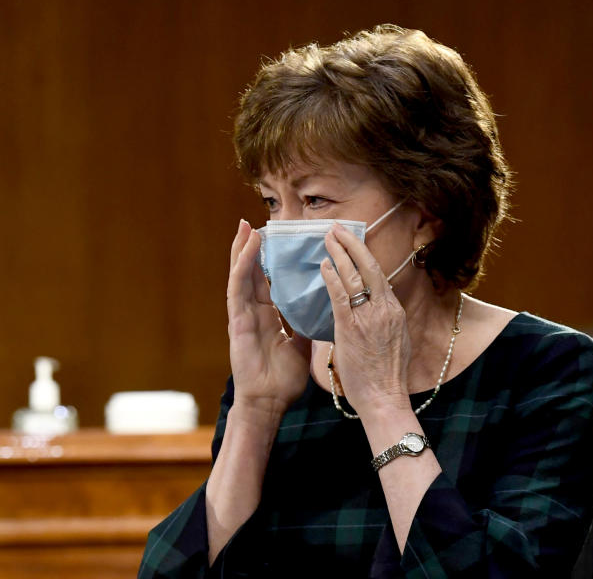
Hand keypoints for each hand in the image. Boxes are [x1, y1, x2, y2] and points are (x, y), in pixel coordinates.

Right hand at [226, 219, 310, 418]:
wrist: (269, 403)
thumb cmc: (282, 379)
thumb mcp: (301, 345)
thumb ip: (306, 325)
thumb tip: (323, 307)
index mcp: (267, 317)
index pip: (268, 282)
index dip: (270, 261)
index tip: (276, 239)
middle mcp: (253, 312)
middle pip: (253, 273)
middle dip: (254, 248)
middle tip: (256, 222)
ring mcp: (242, 316)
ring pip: (242, 275)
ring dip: (244, 250)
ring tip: (247, 226)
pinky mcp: (236, 322)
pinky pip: (238, 289)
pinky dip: (242, 267)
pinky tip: (247, 249)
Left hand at [319, 223, 411, 415]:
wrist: (385, 398)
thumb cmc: (386, 376)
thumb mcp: (395, 341)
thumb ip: (383, 321)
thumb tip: (374, 309)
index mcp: (394, 311)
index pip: (378, 275)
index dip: (364, 255)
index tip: (353, 242)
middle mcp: (385, 309)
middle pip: (369, 267)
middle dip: (352, 244)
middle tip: (337, 228)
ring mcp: (369, 317)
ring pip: (355, 276)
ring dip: (339, 253)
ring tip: (327, 238)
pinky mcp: (352, 328)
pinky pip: (341, 296)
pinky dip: (332, 278)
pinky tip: (323, 266)